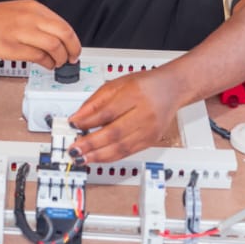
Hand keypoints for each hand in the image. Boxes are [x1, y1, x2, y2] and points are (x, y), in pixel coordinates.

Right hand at [0, 0, 80, 69]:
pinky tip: (44, 64)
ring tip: (57, 64)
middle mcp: (29, 17)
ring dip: (59, 59)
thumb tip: (56, 38)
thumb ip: (37, 22)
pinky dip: (45, 63)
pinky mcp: (10, 46)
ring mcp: (20, 32)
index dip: (74, 41)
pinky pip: (37, 56)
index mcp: (33, 8)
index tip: (75, 49)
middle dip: (72, 50)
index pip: (64, 25)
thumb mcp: (18, 11)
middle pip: (63, 35)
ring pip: (53, 47)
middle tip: (72, 59)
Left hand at [67, 69, 182, 162]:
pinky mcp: (151, 140)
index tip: (72, 125)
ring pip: (121, 147)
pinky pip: (128, 152)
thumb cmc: (144, 85)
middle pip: (114, 133)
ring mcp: (149, 129)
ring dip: (98, 155)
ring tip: (82, 158)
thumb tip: (76, 118)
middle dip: (91, 144)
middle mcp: (144, 113)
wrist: (171, 89)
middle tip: (74, 149)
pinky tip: (97, 158)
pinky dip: (110, 157)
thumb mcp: (116, 85)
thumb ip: (95, 102)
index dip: (88, 121)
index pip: (107, 112)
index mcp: (134, 94)